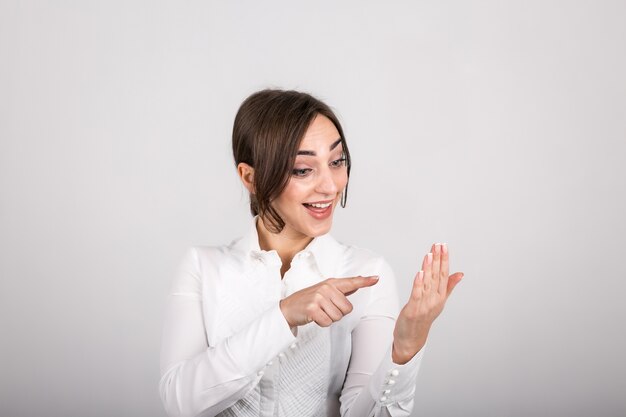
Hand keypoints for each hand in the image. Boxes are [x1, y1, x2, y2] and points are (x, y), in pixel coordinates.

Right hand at [279, 276, 379, 327]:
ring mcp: (319, 297)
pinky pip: (328, 322)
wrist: (287, 308)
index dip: (364, 281)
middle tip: (324, 309)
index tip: (376, 279)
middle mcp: (326, 288)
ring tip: (318, 312)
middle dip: (338, 313)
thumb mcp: (323, 291)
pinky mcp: (313, 308)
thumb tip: (356, 282)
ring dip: (329, 319)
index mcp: (330, 283)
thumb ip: (341, 289)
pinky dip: (322, 323)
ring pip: (338, 317)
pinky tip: (314, 317)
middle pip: (347, 309)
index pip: (350, 282)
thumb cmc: (307, 300)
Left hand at [392, 243, 463, 363]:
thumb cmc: (423, 318)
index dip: (444, 260)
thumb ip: (448, 286)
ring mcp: (425, 305)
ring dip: (429, 268)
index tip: (444, 246)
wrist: (411, 338)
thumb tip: (460, 273)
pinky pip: (417, 294)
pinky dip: (419, 283)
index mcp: (440, 296)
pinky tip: (420, 272)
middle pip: (437, 276)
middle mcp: (435, 300)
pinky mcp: (413, 310)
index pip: (444, 274)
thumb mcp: (438, 301)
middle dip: (438, 259)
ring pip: (428, 283)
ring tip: (430, 253)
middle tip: (439, 245)